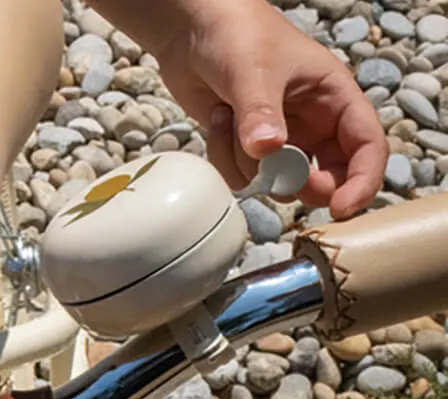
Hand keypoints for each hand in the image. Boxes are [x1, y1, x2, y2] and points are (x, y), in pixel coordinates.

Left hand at [153, 0, 385, 218]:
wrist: (192, 29)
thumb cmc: (237, 34)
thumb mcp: (252, 71)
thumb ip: (260, 113)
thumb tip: (267, 151)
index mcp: (333, 97)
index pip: (367, 146)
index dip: (361, 181)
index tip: (341, 208)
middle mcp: (312, 122)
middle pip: (327, 177)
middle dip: (300, 185)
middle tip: (276, 177)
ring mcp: (280, 138)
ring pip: (277, 183)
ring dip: (249, 165)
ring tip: (231, 119)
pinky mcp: (248, 148)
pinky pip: (243, 177)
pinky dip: (225, 160)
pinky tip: (217, 121)